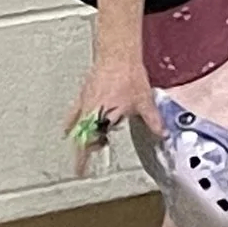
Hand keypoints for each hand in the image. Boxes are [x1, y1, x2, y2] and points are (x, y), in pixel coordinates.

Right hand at [67, 52, 159, 172]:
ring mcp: (84, 104)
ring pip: (77, 129)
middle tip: (90, 158)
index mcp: (103, 117)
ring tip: (91, 144)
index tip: (80, 171)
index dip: (84, 159)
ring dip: (83, 138)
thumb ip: (152, 120)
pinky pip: (72, 115)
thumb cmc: (129, 75)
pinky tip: (66, 130)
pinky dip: (70, 124)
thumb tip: (161, 133)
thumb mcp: (144, 101)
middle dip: (88, 149)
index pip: (90, 144)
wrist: (118, 54)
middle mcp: (90, 113)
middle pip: (82, 138)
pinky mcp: (82, 95)